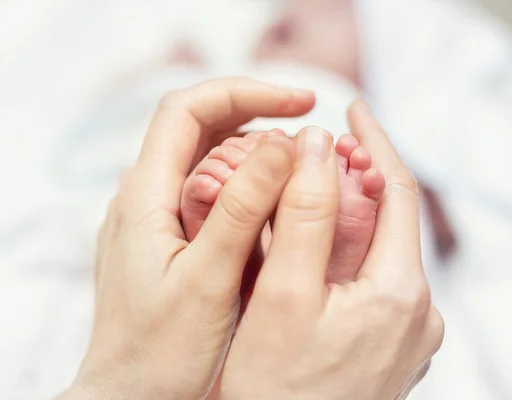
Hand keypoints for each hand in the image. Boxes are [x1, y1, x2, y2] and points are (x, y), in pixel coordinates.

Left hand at [61, 78, 314, 399]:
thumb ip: (240, 210)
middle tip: (310, 125)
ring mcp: (156, 218)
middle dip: (256, 114)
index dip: (245, 93)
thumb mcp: (208, 281)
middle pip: (199, 127)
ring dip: (255, 152)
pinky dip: (247, 184)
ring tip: (301, 165)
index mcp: (145, 196)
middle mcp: (145, 198)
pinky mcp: (170, 239)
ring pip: (208, 159)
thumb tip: (281, 146)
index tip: (300, 102)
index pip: (188, 109)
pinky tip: (276, 202)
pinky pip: (210, 192)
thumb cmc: (160, 354)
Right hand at [218, 103, 443, 399]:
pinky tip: (319, 248)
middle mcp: (419, 314)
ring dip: (351, 217)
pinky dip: (352, 253)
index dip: (373, 141)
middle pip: (391, 222)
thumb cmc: (274, 389)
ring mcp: (410, 335)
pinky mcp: (393, 349)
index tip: (351, 107)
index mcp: (402, 293)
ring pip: (382, 252)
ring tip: (312, 189)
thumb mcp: (284, 295)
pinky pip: (378, 283)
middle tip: (319, 148)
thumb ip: (306, 215)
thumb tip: (319, 145)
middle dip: (357, 179)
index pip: (398, 191)